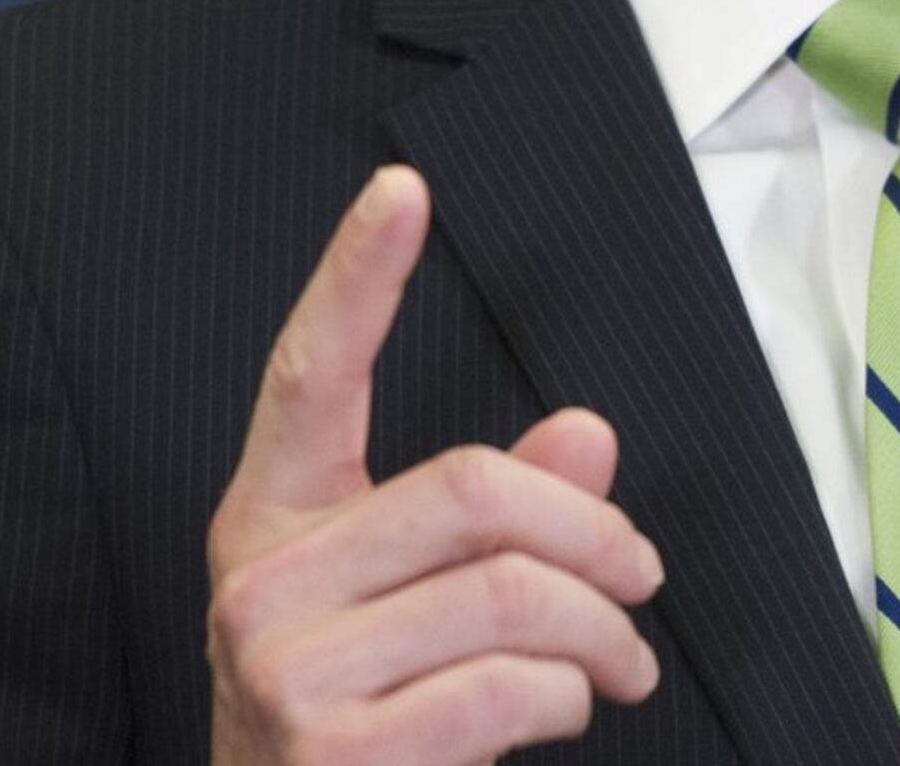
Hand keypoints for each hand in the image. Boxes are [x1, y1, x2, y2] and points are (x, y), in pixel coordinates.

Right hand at [206, 166, 667, 763]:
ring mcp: (284, 670)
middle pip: (473, 488)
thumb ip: (493, 523)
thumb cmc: (355, 739)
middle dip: (594, 535)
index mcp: (268, 526)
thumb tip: (584, 435)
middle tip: (641, 578)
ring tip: (621, 666)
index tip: (401, 189)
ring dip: (602, 633)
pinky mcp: (332, 751)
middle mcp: (258, 585)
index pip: (308, 376)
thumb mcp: (408, 617)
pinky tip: (568, 710)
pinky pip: (509, 685)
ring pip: (510, 592)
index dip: (353, 278)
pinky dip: (570, 699)